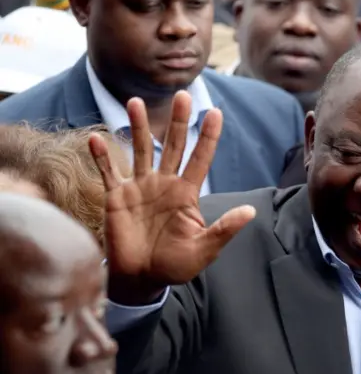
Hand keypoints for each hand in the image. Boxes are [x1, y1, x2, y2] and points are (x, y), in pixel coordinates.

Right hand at [89, 91, 255, 302]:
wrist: (142, 279)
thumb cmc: (176, 265)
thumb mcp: (204, 249)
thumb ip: (224, 229)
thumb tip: (252, 211)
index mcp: (187, 194)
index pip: (200, 159)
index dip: (208, 136)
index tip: (215, 111)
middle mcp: (164, 184)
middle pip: (173, 146)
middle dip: (178, 121)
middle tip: (182, 94)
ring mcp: (140, 188)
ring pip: (140, 150)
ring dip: (138, 127)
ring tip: (135, 102)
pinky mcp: (116, 197)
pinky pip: (108, 172)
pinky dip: (102, 156)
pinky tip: (96, 138)